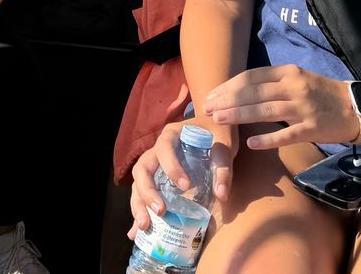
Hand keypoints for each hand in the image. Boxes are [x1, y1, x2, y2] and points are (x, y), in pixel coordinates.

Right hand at [128, 119, 235, 238]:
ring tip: (144, 225)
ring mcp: (153, 165)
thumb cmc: (217, 134)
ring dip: (139, 204)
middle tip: (160, 211)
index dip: (171, 167)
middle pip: (142, 169)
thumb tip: (221, 194)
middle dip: (147, 192)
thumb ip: (223, 168)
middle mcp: (156, 149)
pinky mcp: (155, 179)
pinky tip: (135, 231)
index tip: (186, 186)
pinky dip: (140, 211)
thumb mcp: (224, 147)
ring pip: (137, 183)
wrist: (213, 129)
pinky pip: (142, 194)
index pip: (164, 149)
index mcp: (172, 135)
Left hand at [203, 64, 359, 149]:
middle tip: (206, 109)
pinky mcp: (312, 128)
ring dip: (239, 115)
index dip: (228, 86)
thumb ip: (272, 83)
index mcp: (288, 72)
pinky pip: (286, 134)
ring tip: (219, 120)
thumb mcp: (298, 79)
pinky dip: (267, 139)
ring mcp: (303, 108)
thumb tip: (240, 92)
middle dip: (227, 101)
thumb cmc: (322, 94)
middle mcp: (294, 86)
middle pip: (254, 92)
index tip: (211, 95)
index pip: (251, 77)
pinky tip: (251, 143)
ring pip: (265, 110)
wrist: (357, 107)